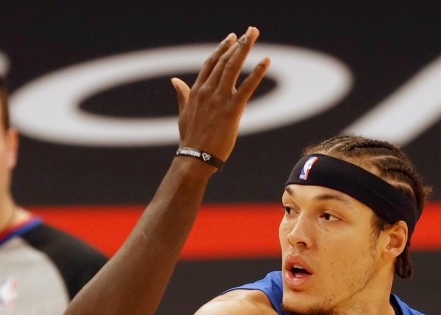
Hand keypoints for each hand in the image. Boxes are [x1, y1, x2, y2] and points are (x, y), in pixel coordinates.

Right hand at [173, 26, 270, 163]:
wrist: (195, 157)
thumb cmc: (190, 138)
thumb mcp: (184, 113)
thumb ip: (182, 94)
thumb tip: (174, 80)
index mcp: (196, 91)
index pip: (210, 63)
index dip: (221, 49)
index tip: (231, 38)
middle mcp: (207, 91)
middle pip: (223, 61)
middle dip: (237, 44)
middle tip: (250, 31)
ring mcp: (219, 99)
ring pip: (233, 67)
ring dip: (245, 49)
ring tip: (254, 35)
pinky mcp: (232, 109)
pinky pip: (247, 87)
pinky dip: (257, 72)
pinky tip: (266, 61)